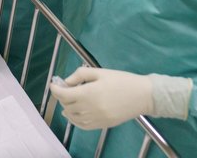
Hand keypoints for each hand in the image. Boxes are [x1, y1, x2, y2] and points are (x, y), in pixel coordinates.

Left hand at [50, 67, 191, 129]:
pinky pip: (82, 125)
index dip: (55, 89)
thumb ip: (80, 75)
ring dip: (67, 108)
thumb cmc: (122, 80)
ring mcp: (96, 119)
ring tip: (69, 100)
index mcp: (88, 93)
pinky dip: (74, 120)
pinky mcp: (102, 125)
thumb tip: (67, 81)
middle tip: (64, 88)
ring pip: (72, 117)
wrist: (143, 95)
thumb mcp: (100, 72)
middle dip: (62, 96)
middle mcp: (89, 109)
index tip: (53, 84)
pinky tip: (73, 114)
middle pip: (66, 105)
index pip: (63, 94)